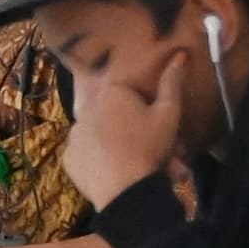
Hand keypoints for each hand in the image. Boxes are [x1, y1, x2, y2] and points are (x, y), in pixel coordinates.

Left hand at [64, 45, 191, 211]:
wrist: (126, 192)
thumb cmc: (149, 148)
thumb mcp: (169, 115)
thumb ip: (172, 83)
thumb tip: (179, 55)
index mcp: (110, 92)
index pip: (128, 92)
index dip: (145, 109)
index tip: (156, 126)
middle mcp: (86, 108)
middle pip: (113, 115)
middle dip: (132, 129)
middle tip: (153, 150)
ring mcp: (74, 135)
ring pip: (99, 134)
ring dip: (114, 144)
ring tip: (136, 165)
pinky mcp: (69, 159)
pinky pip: (86, 155)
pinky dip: (98, 161)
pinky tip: (115, 173)